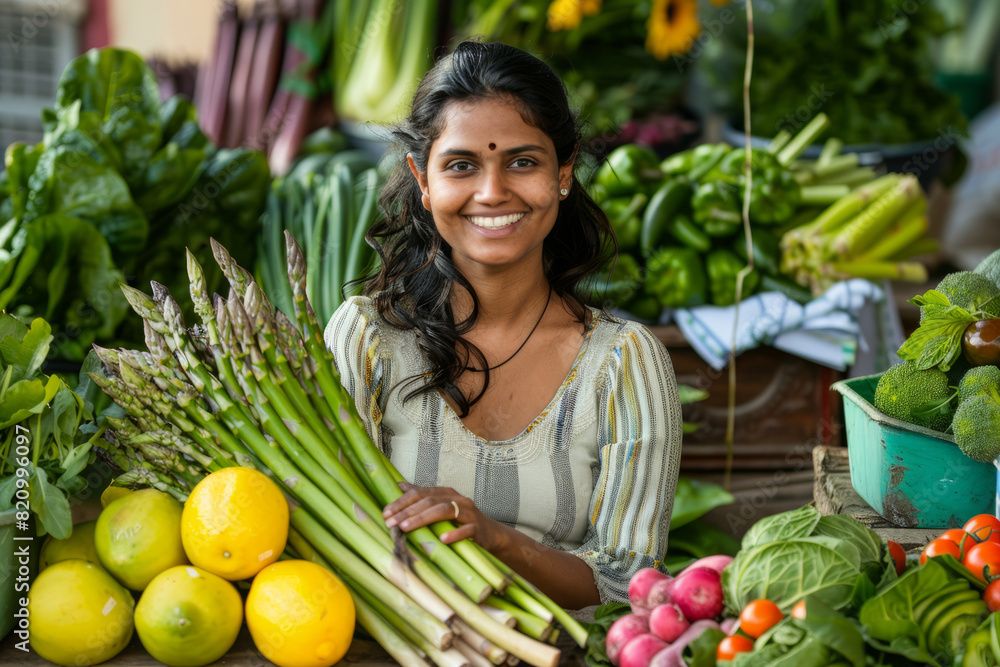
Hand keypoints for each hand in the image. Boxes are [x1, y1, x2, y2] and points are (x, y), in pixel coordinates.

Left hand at [382, 482, 506, 549]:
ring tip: (405, 528)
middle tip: (390, 523)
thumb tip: (400, 485)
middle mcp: (457, 499)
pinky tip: (442, 540)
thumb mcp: (442, 508)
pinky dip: (454, 534)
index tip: (385, 513)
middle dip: (407, 512)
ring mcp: (468, 513)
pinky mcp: (478, 528)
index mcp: (446, 493)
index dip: (401, 502)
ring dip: (422, 519)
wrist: (491, 535)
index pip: (420, 493)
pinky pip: (466, 530)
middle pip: (429, 501)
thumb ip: (423, 496)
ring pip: (444, 511)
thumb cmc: (462, 522)